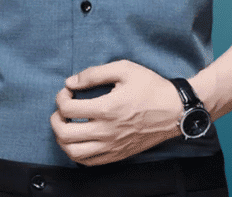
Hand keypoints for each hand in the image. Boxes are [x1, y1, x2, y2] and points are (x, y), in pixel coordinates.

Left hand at [50, 60, 183, 165]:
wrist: (175, 110)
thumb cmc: (152, 88)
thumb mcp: (126, 69)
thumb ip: (95, 73)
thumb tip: (71, 82)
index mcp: (107, 108)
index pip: (68, 108)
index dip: (61, 97)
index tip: (69, 91)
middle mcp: (106, 130)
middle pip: (64, 133)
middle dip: (55, 119)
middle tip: (62, 109)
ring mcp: (111, 145)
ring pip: (72, 151)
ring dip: (62, 138)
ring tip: (67, 126)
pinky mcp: (117, 154)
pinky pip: (87, 162)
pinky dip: (76, 152)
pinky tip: (79, 140)